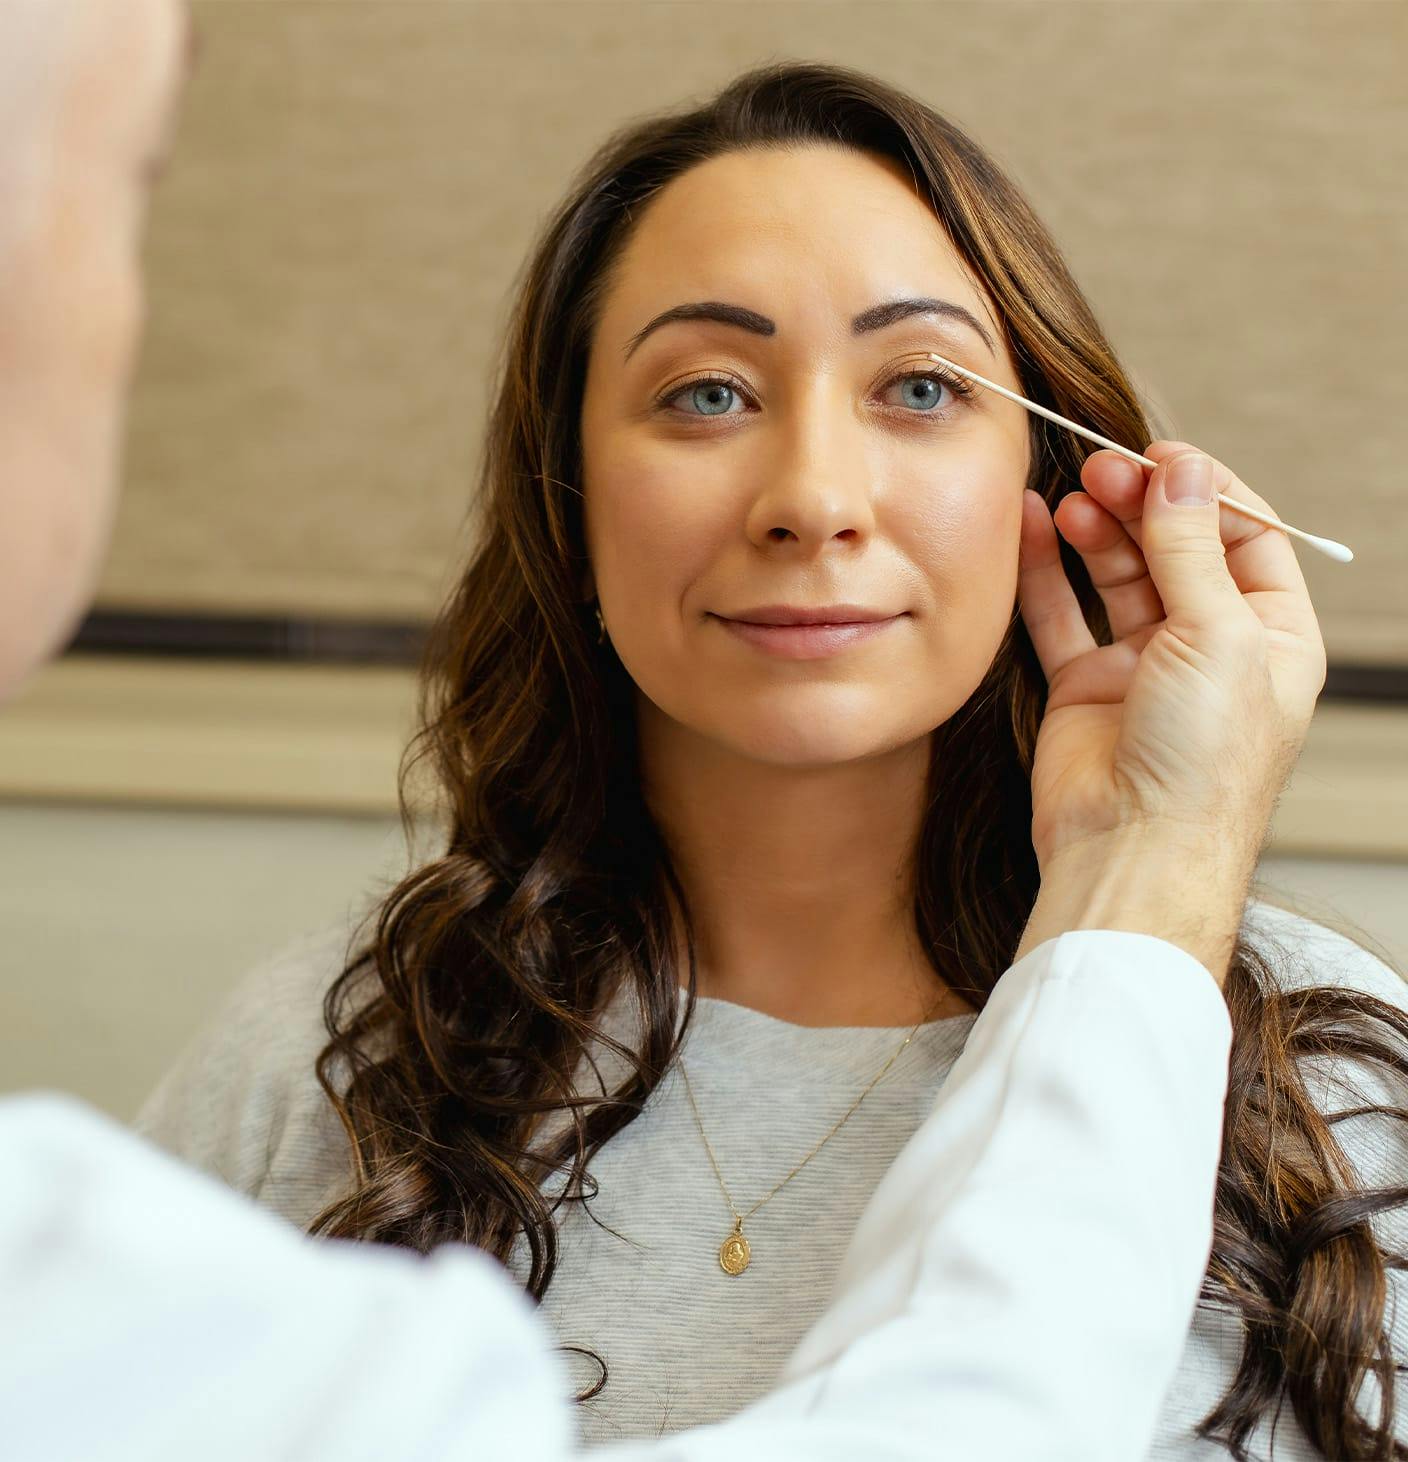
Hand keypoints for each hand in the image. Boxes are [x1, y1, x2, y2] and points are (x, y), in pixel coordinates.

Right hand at [1015, 440, 1327, 874]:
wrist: (1133, 848)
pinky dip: (1046, 571)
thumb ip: (1191, 548)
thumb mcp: (1217, 634)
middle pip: (1176, 549)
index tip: (1161, 455)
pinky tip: (1034, 527)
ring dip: (1098, 531)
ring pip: (1118, 575)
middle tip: (1103, 469)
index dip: (1204, 491)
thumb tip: (1183, 471)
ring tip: (1074, 494)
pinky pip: (1062, 615)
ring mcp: (1144, 667)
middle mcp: (1210, 647)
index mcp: (1272, 635)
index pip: (1245, 538)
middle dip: (1143, 504)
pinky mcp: (1084, 687)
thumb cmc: (1201, 762)